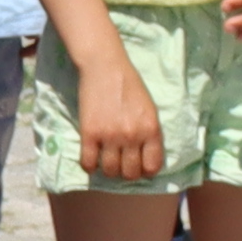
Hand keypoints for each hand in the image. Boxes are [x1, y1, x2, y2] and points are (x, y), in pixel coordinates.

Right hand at [70, 53, 167, 187]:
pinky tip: (92, 157)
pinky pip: (88, 163)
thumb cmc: (130, 85)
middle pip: (130, 173)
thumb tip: (146, 158)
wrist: (105, 67)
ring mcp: (110, 136)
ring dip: (109, 169)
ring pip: (110, 171)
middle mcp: (132, 136)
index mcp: (151, 129)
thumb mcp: (149, 109)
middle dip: (127, 172)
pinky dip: (90, 165)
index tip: (140, 166)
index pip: (152, 167)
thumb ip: (149, 133)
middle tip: (122, 163)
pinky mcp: (89, 133)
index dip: (146, 171)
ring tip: (107, 160)